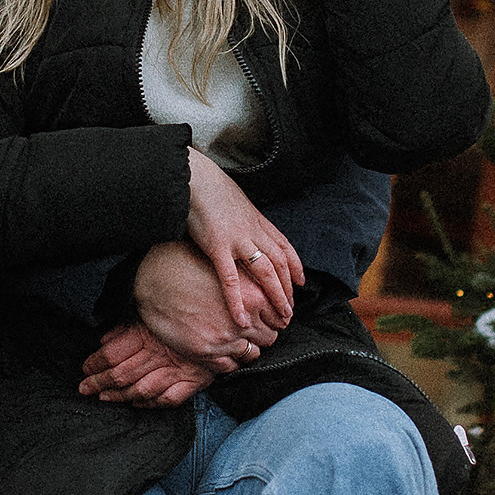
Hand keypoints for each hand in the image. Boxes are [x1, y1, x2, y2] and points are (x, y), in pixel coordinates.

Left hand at [79, 322, 212, 406]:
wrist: (229, 322)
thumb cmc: (187, 316)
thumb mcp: (152, 314)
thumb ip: (127, 329)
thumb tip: (104, 341)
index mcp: (149, 334)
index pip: (114, 352)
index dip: (96, 362)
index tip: (85, 368)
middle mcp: (162, 353)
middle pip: (123, 372)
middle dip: (100, 382)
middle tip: (84, 388)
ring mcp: (178, 369)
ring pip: (142, 388)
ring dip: (120, 395)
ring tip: (103, 397)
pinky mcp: (194, 381)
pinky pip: (169, 398)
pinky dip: (151, 403)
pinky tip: (136, 403)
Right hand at [133, 235, 286, 370]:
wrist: (154, 280)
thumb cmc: (188, 267)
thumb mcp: (228, 269)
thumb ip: (251, 283)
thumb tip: (267, 295)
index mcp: (253, 297)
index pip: (280, 317)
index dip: (274, 318)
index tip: (268, 318)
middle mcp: (244, 321)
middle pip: (270, 338)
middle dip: (263, 334)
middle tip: (252, 329)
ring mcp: (225, 340)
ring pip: (252, 354)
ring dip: (247, 348)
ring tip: (237, 339)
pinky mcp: (207, 353)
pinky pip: (230, 366)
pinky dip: (230, 360)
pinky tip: (222, 349)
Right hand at [184, 150, 304, 335]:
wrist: (193, 177)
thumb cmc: (208, 188)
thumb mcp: (234, 201)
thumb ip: (242, 217)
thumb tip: (242, 224)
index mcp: (257, 220)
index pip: (284, 246)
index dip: (295, 265)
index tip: (301, 282)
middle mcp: (253, 231)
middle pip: (279, 263)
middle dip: (288, 288)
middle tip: (291, 309)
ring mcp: (237, 239)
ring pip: (265, 271)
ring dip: (276, 295)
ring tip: (281, 316)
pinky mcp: (217, 246)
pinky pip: (230, 278)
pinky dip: (237, 300)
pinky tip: (241, 317)